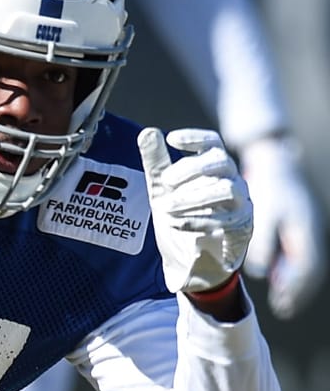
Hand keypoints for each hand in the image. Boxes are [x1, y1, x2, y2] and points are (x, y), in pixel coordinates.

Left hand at [138, 128, 252, 294]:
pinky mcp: (243, 228)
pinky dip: (196, 220)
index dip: (195, 138)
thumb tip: (147, 132)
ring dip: (192, 197)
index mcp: (213, 168)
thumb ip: (156, 162)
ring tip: (165, 208)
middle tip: (165, 182)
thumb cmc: (179, 216)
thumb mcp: (161, 190)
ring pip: (226, 189)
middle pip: (221, 162)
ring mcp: (242, 204)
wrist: (186, 258)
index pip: (212, 143)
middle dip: (191, 169)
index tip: (171, 140)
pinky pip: (226, 219)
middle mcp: (233, 180)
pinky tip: (176, 223)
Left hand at [239, 136, 326, 317]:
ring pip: (306, 263)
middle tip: (284, 308)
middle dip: (298, 291)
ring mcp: (305, 230)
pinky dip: (291, 268)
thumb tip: (259, 273)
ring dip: (295, 282)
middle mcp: (309, 234)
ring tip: (282, 298)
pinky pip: (300, 254)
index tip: (282, 304)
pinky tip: (276, 275)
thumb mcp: (264, 216)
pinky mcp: (298, 225)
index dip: (294, 290)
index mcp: (304, 234)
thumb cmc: (268, 188)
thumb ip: (262, 244)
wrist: (276, 162)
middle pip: (309, 271)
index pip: (305, 271)